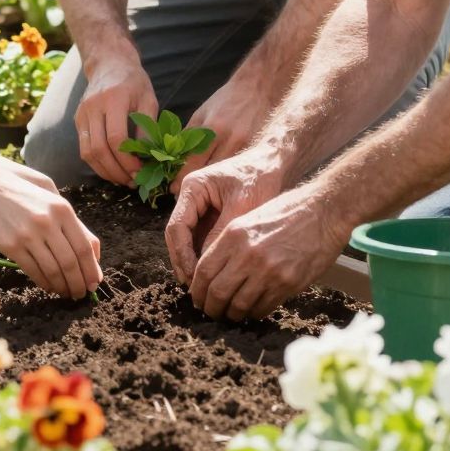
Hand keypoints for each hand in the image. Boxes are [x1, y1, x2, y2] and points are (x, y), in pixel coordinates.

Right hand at [0, 158, 101, 299]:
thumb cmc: (19, 185)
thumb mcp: (51, 193)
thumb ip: (72, 220)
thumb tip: (92, 251)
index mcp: (63, 209)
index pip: (85, 247)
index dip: (91, 270)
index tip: (94, 283)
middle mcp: (48, 223)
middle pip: (71, 263)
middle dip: (79, 284)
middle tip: (81, 294)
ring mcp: (29, 235)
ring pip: (53, 271)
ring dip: (62, 286)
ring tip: (66, 292)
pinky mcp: (11, 245)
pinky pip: (33, 271)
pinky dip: (44, 282)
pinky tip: (48, 286)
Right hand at [75, 50, 157, 186]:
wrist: (109, 63)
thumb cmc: (133, 81)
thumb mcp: (149, 100)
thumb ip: (148, 128)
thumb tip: (149, 158)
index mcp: (114, 99)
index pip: (116, 138)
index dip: (128, 160)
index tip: (140, 171)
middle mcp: (93, 106)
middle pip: (99, 149)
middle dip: (116, 171)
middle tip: (132, 182)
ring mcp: (82, 114)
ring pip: (88, 152)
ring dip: (105, 171)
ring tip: (122, 179)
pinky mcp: (78, 120)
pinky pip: (84, 148)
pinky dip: (97, 163)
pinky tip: (111, 169)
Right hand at [165, 140, 285, 286]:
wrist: (273, 162)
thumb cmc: (259, 177)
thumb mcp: (242, 205)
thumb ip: (222, 233)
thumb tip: (207, 264)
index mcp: (192, 188)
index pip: (176, 227)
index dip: (182, 254)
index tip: (193, 276)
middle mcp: (190, 198)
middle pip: (177, 236)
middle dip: (184, 263)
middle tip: (195, 288)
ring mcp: (198, 208)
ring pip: (187, 241)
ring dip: (192, 263)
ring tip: (202, 286)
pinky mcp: (209, 217)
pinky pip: (200, 240)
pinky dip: (203, 258)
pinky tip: (212, 275)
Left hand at [174, 74, 269, 186]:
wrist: (259, 88)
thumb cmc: (227, 100)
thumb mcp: (202, 112)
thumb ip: (189, 135)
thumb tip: (173, 158)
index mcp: (212, 129)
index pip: (192, 161)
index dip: (179, 178)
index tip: (171, 189)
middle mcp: (230, 140)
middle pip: (208, 173)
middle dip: (194, 184)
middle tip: (183, 195)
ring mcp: (246, 147)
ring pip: (224, 175)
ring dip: (211, 185)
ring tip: (201, 193)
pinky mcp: (257, 151)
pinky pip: (238, 169)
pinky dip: (228, 177)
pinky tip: (222, 182)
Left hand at [185, 185, 341, 321]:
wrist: (324, 211)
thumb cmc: (288, 212)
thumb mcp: (251, 218)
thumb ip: (230, 245)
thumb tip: (213, 274)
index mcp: (234, 235)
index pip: (203, 271)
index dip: (197, 291)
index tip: (198, 298)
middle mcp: (248, 254)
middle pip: (217, 293)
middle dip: (210, 308)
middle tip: (211, 312)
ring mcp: (268, 271)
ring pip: (239, 305)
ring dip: (232, 314)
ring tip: (232, 314)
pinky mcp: (288, 283)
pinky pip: (263, 308)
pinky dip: (254, 313)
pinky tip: (254, 309)